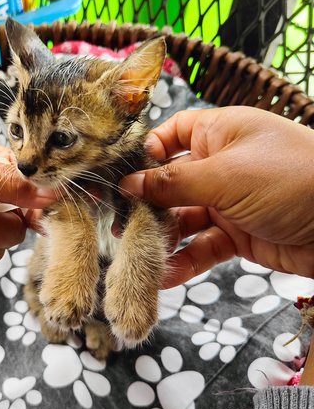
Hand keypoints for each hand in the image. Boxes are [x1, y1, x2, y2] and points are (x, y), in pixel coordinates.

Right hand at [119, 106, 313, 287]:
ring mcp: (228, 201)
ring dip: (161, 238)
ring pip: (183, 220)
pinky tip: (164, 276)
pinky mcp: (238, 235)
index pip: (170, 135)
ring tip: (135, 256)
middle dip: (145, 205)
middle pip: (170, 183)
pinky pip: (202, 246)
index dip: (144, 154)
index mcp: (219, 132)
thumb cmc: (291, 178)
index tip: (118, 178)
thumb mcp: (225, 174)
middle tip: (118, 227)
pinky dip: (184, 261)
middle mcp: (220, 164)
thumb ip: (173, 183)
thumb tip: (128, 184)